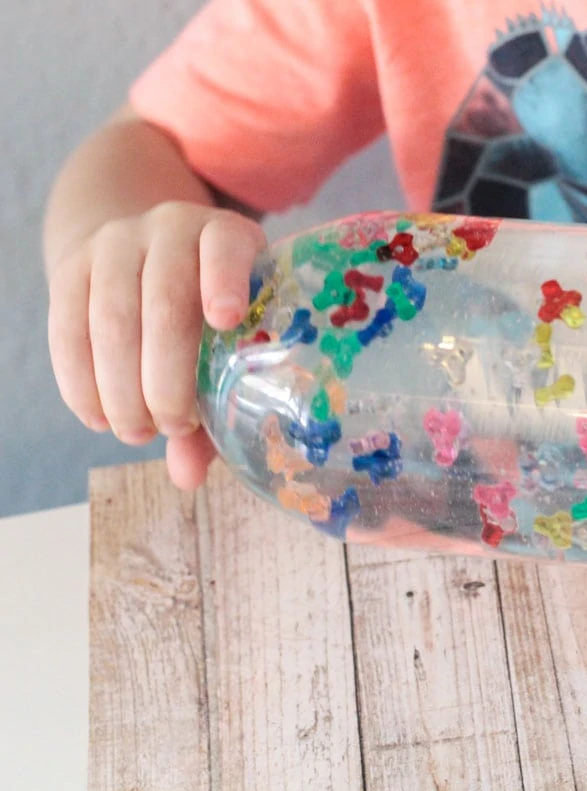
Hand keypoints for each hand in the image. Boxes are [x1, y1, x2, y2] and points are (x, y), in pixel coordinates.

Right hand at [47, 201, 264, 489]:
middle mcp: (171, 228)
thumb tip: (189, 477)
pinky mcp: (71, 267)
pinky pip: (67, 328)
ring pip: (111, 318)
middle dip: (166, 375)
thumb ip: (221, 398)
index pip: (227, 248)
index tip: (228, 321)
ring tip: (136, 431)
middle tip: (172, 426)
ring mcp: (116, 243)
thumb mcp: (230, 333)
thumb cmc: (208, 307)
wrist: (141, 248)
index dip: (227, 281)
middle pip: (165, 302)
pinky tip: (97, 416)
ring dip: (122, 387)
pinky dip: (80, 380)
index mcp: (226, 235)